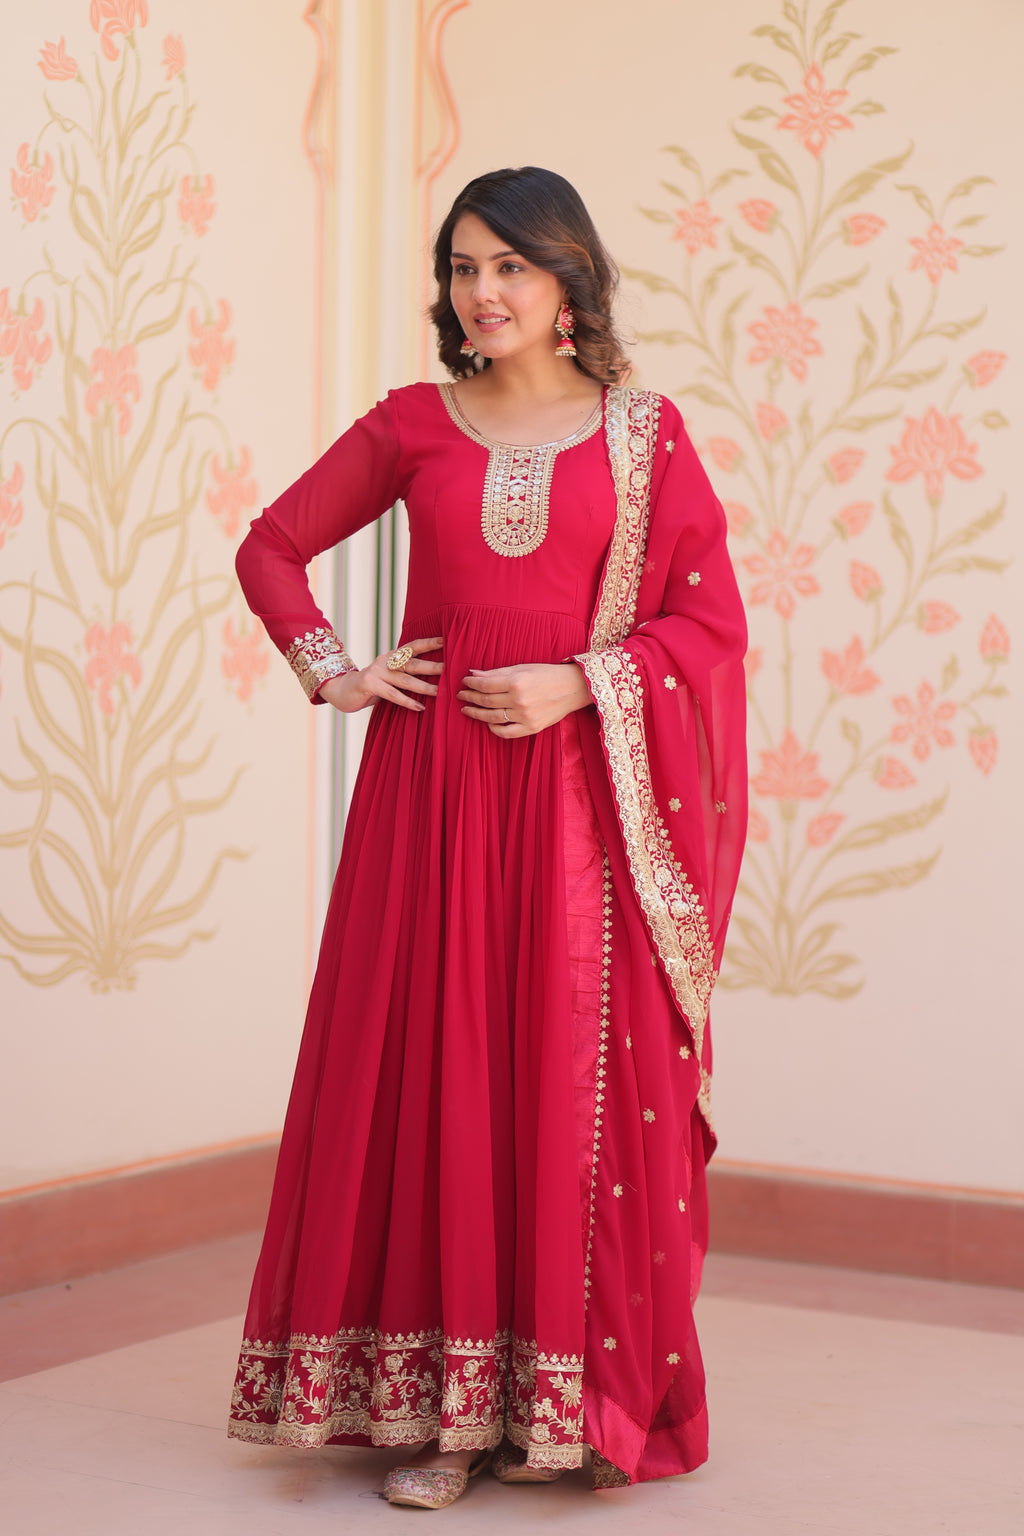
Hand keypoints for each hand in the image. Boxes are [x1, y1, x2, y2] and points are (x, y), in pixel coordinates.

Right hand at [318, 636, 443, 712]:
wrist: (341, 690)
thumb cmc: (372, 685)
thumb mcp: (389, 676)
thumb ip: (406, 674)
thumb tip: (433, 676)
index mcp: (392, 656)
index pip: (414, 647)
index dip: (430, 643)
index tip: (447, 640)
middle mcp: (386, 661)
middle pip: (413, 663)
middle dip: (433, 666)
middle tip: (450, 669)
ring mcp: (377, 672)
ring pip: (405, 680)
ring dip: (423, 687)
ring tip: (439, 692)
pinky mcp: (370, 684)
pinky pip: (392, 694)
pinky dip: (407, 701)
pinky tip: (419, 707)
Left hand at [458, 662, 590, 737]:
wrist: (572, 688)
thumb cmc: (547, 674)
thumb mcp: (522, 668)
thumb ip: (497, 673)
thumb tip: (473, 674)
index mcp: (517, 682)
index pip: (485, 685)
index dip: (471, 684)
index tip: (464, 682)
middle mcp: (519, 701)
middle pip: (486, 701)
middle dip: (470, 697)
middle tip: (461, 695)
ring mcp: (525, 716)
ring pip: (492, 718)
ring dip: (476, 713)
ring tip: (467, 709)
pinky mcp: (531, 728)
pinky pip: (506, 732)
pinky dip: (494, 729)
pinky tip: (487, 723)